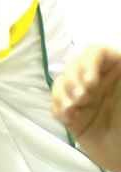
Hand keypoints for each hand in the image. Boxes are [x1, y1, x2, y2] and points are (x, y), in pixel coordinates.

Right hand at [51, 45, 120, 171]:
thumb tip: (119, 58)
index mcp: (116, 71)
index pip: (97, 52)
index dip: (89, 62)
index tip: (90, 82)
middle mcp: (97, 79)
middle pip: (75, 64)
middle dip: (73, 80)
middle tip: (81, 99)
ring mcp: (84, 96)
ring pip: (62, 82)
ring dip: (62, 94)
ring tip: (72, 110)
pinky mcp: (73, 113)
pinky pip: (57, 103)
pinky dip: (58, 109)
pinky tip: (68, 119)